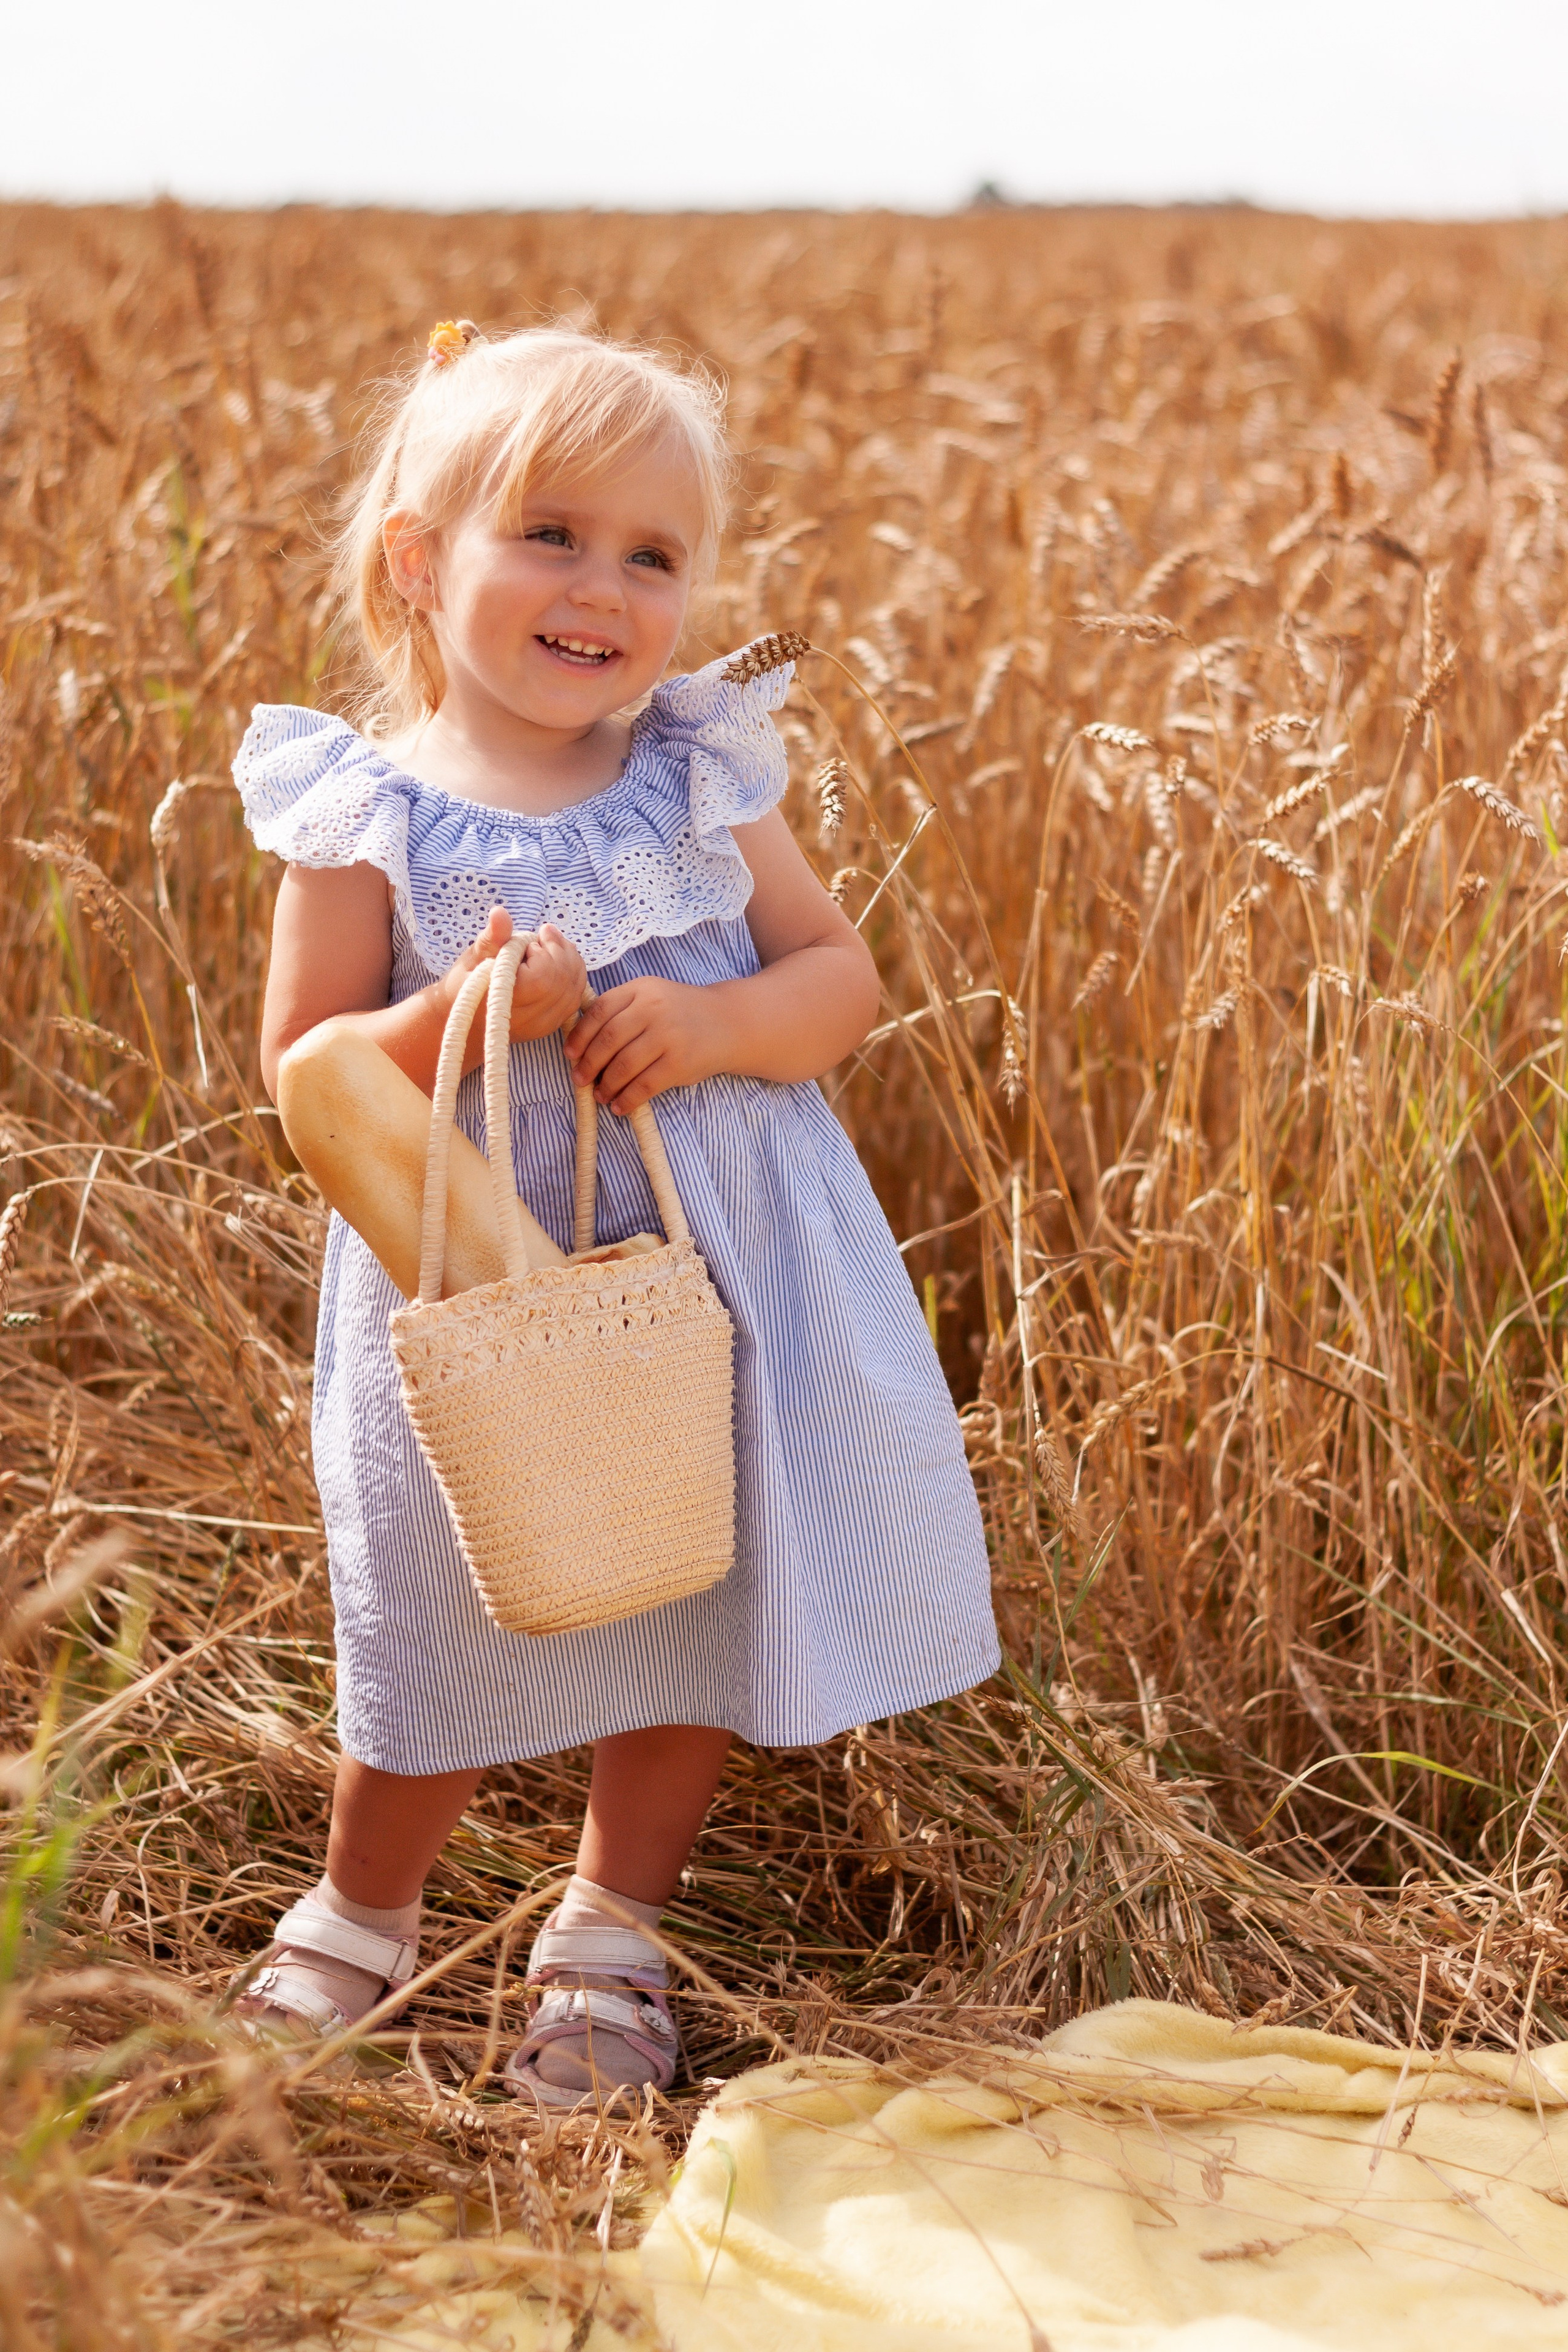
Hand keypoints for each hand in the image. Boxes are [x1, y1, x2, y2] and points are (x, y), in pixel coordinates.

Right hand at [442, 907, 586, 1064]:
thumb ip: (492, 937)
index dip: (544, 952)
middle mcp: (529, 1019)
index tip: (532, 940)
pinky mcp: (552, 1025)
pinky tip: (560, 961)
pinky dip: (573, 975)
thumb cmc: (466, 984)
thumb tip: (499, 913)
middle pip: (564, 981)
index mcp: (507, 1001)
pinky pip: (575, 998)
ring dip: (570, 960)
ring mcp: (543, 1025)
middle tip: (546, 935)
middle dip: (560, 951)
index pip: (544, 975)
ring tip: (552, 945)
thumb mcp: (475, 957)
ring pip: (575, 989)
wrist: (467, 1020)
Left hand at [564, 975, 722, 1112]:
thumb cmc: (680, 1013)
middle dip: (589, 1064)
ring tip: (601, 1095)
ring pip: (624, 1065)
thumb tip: (579, 1043)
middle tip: (579, 1079)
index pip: (600, 1011)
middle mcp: (654, 1009)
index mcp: (641, 989)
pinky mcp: (680, 1063)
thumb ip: (621, 1010)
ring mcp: (668, 1036)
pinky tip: (620, 1105)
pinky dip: (627, 1099)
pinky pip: (644, 1085)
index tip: (570, 1054)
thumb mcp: (652, 996)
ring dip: (606, 1085)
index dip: (580, 1035)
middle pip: (608, 1040)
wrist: (728, 1023)